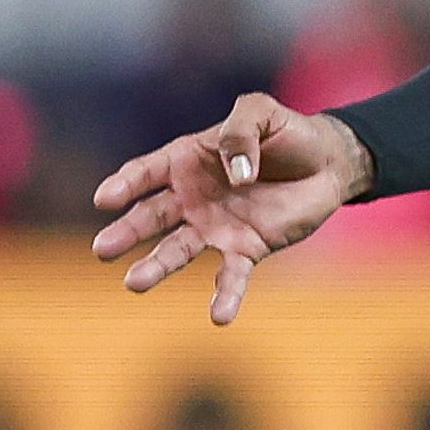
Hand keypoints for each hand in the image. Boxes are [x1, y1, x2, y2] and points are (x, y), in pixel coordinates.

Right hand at [89, 92, 371, 325]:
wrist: (327, 163)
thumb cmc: (285, 133)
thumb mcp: (260, 113)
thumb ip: (240, 132)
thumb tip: (236, 175)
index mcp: (185, 160)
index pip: (146, 173)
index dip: (125, 184)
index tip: (105, 198)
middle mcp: (191, 198)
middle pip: (151, 216)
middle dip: (127, 232)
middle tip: (103, 249)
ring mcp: (215, 227)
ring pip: (178, 250)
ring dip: (156, 267)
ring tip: (134, 283)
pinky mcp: (246, 249)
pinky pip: (231, 276)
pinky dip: (225, 296)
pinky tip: (219, 316)